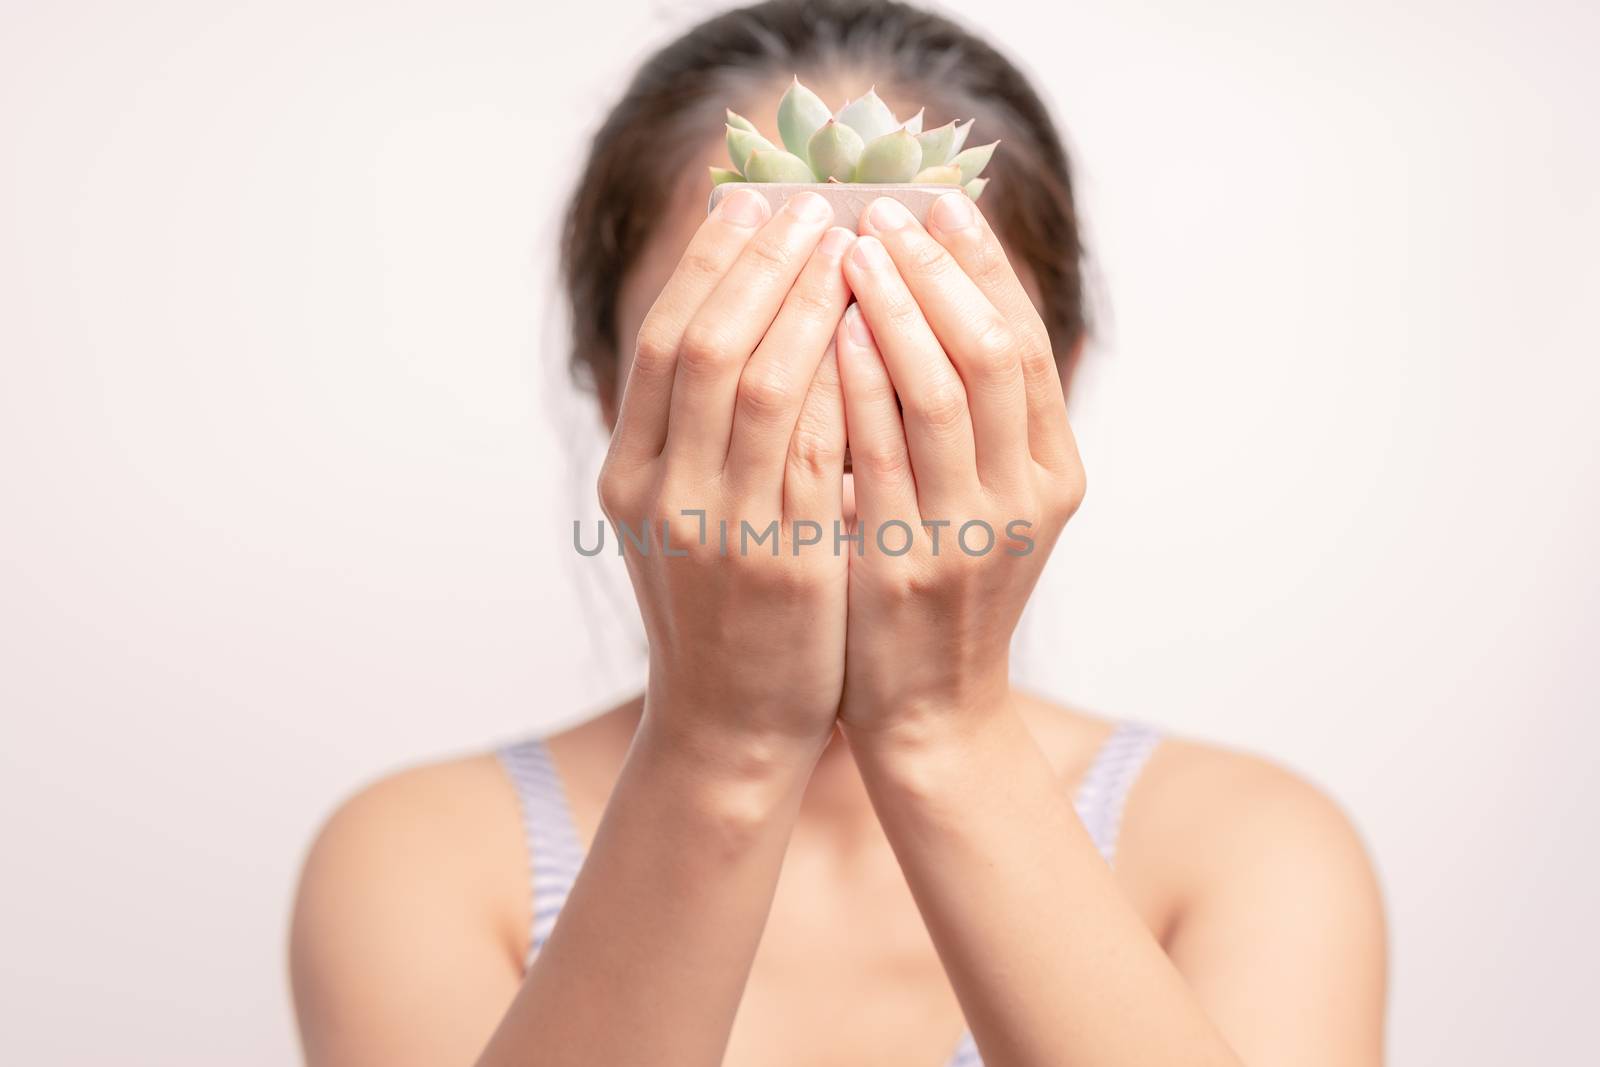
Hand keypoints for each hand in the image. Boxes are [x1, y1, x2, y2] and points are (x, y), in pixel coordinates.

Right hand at [599, 187, 855, 773]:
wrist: (729, 727)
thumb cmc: (719, 611)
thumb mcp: (682, 517)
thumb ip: (698, 433)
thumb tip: (754, 319)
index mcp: (631, 475)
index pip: (662, 341)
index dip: (708, 264)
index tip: (753, 202)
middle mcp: (662, 495)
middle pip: (704, 345)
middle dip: (760, 263)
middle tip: (812, 203)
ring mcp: (719, 532)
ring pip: (761, 385)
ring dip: (808, 303)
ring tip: (851, 247)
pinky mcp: (782, 566)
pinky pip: (817, 451)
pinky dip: (845, 383)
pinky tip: (879, 333)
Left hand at [834, 192, 1086, 745]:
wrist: (929, 716)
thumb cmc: (939, 593)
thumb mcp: (984, 505)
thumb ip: (978, 421)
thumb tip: (936, 301)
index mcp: (1054, 473)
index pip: (1028, 342)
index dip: (985, 267)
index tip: (941, 201)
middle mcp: (1028, 497)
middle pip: (997, 351)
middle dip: (942, 270)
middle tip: (886, 207)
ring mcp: (974, 534)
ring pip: (947, 391)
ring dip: (901, 308)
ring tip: (854, 245)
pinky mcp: (912, 567)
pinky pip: (885, 453)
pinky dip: (862, 382)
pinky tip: (832, 329)